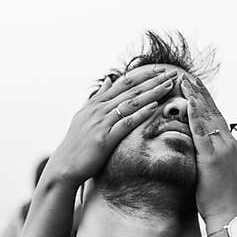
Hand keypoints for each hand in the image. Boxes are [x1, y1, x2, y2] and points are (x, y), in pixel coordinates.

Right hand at [44, 65, 178, 185]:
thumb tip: (109, 80)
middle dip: (153, 80)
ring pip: (131, 103)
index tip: (161, 70)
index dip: (143, 75)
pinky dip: (141, 114)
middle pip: (130, 90)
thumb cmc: (76, 144)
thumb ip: (98, 98)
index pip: (123, 84)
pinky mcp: (105, 139)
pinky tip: (155, 106)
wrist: (64, 167)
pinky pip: (126, 123)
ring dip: (152, 92)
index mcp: (96, 104)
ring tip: (169, 85)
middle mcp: (99, 110)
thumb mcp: (84, 116)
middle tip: (172, 72)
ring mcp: (101, 123)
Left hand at [180, 76, 236, 229]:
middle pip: (213, 111)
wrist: (228, 212)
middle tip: (188, 76)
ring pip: (207, 118)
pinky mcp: (212, 159)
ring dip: (196, 98)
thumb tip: (203, 149)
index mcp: (229, 145)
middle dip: (200, 93)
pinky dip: (195, 117)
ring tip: (185, 82)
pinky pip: (202, 134)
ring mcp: (221, 150)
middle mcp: (228, 143)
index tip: (196, 86)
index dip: (205, 100)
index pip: (216, 117)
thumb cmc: (220, 196)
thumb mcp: (219, 171)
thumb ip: (212, 156)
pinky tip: (188, 104)